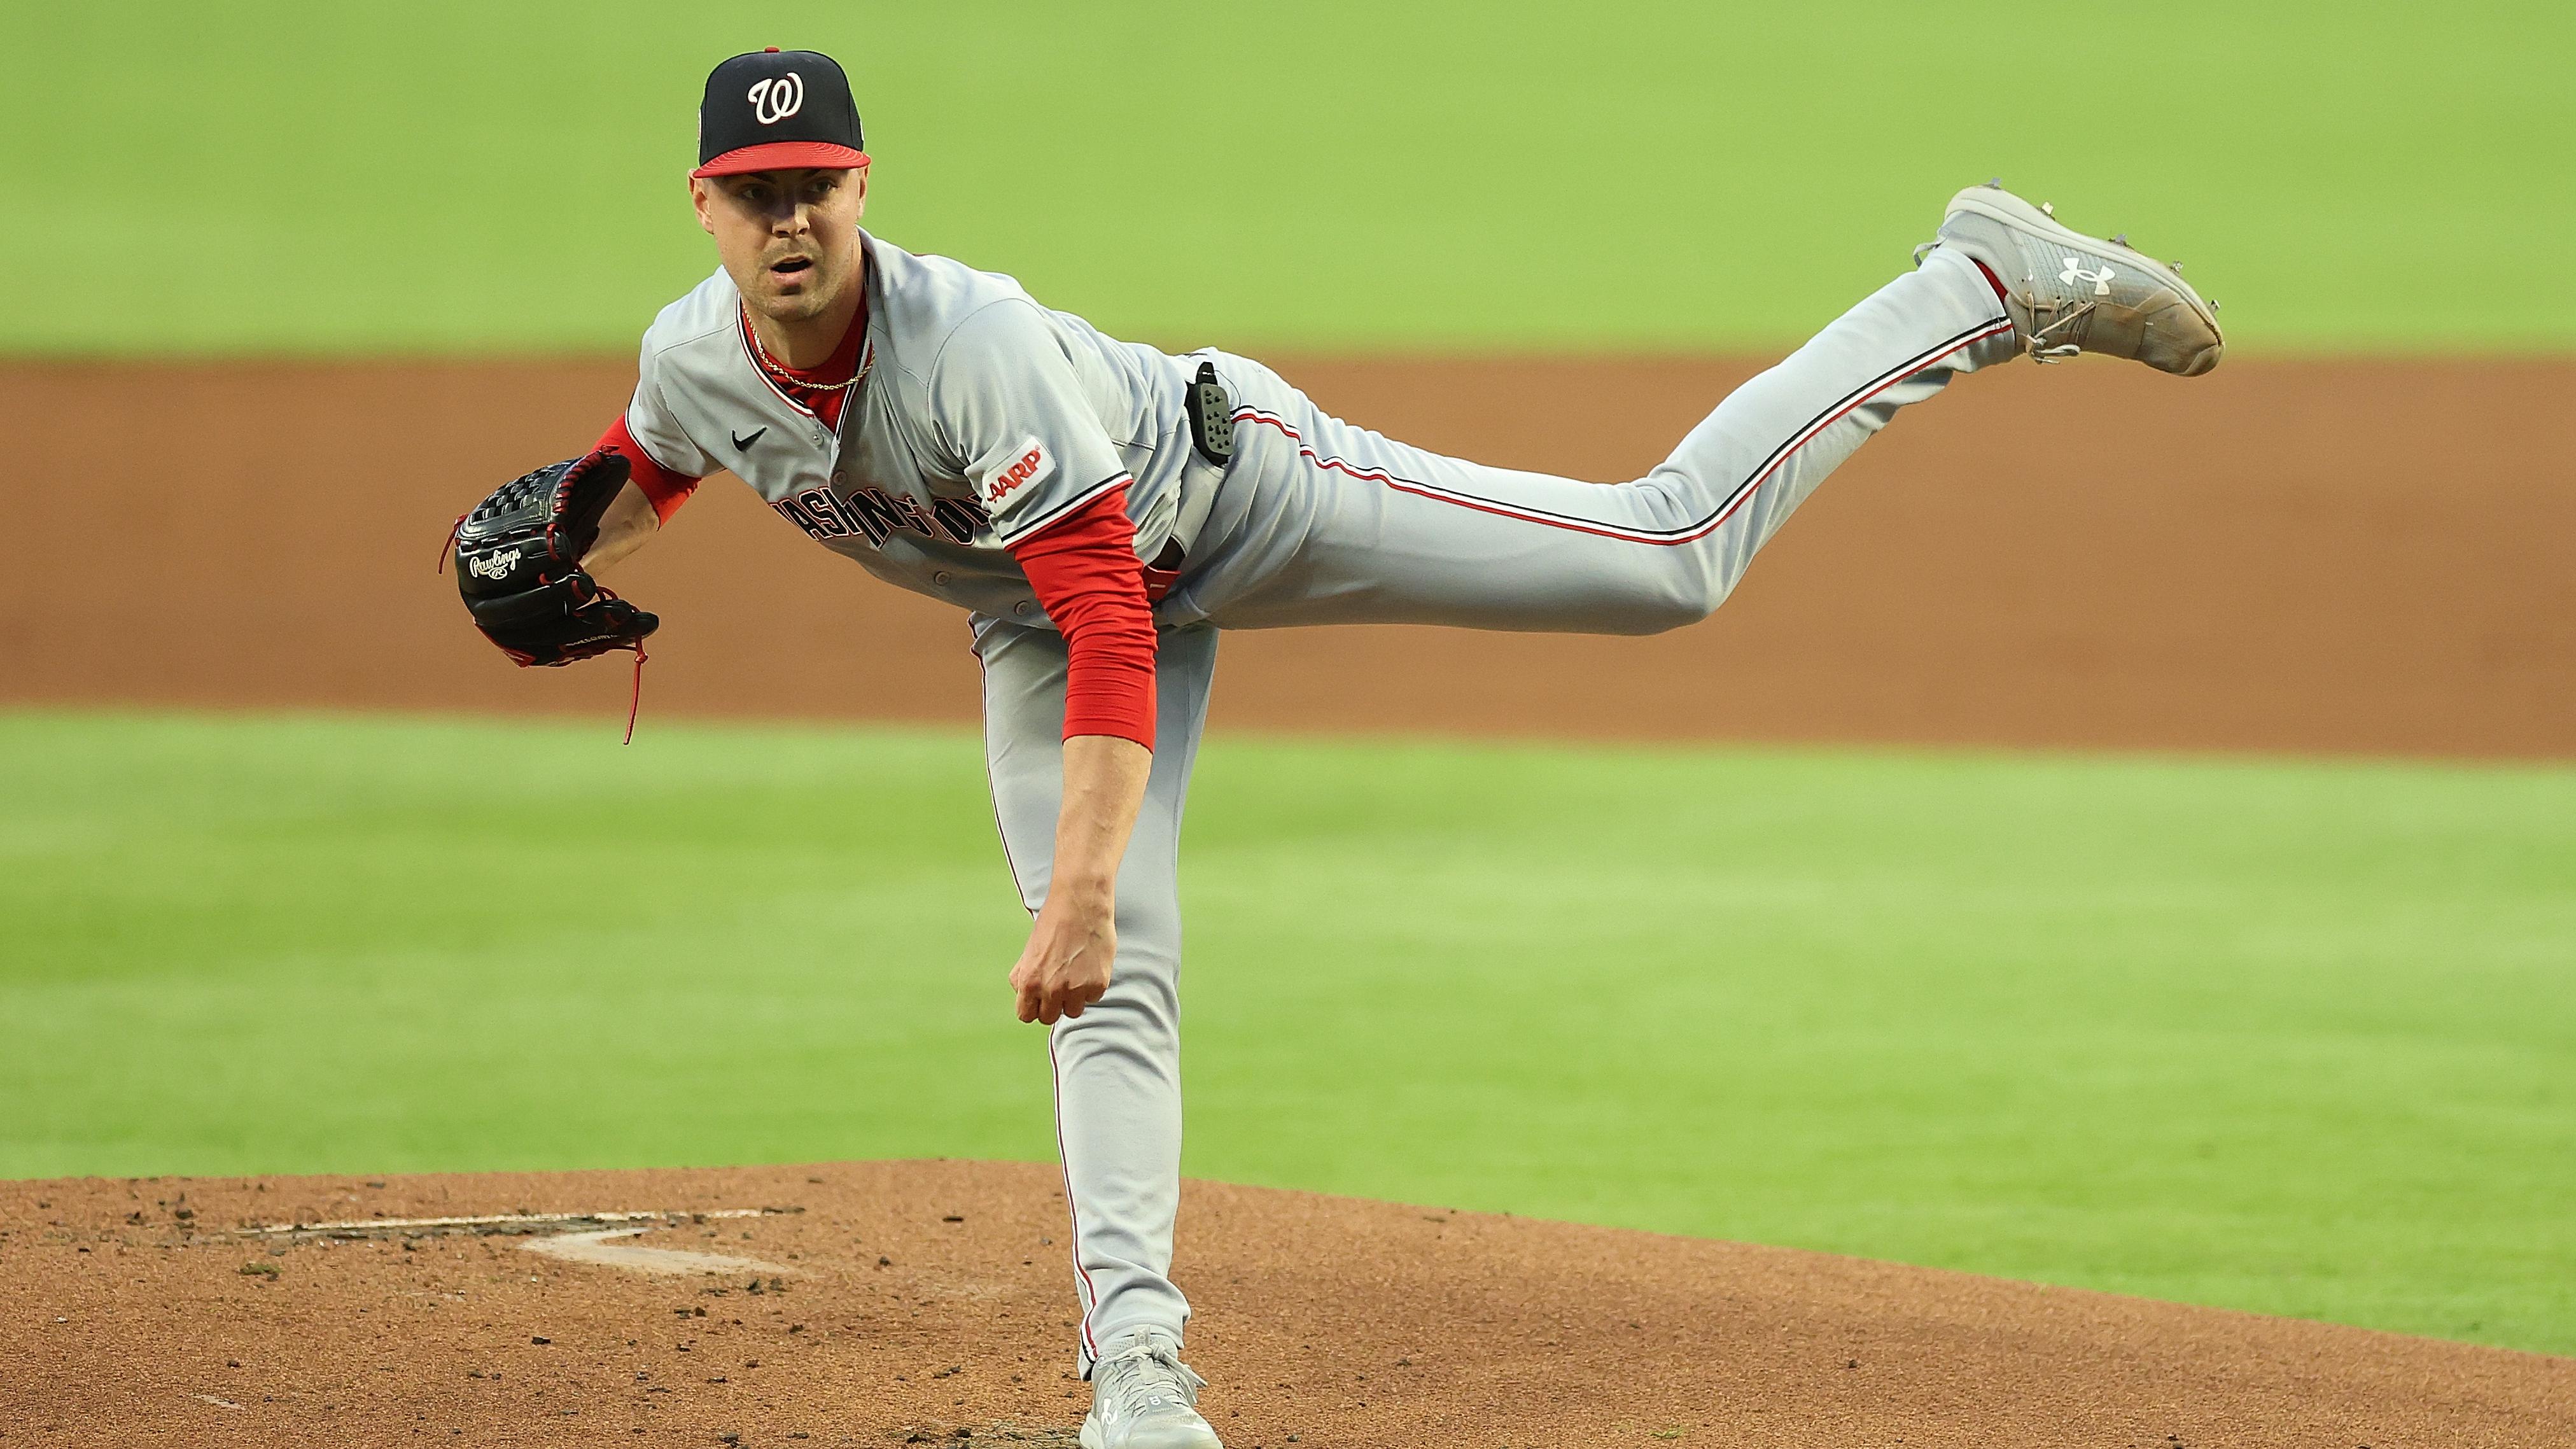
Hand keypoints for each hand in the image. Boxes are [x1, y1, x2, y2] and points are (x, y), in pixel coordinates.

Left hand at [1009, 885, 1116, 1024]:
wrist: (1081, 904)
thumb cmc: (1053, 923)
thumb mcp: (1029, 950)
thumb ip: (1022, 975)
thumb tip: (1022, 992)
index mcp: (1030, 982)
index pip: (1026, 1015)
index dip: (1033, 1007)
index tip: (1039, 1000)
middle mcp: (1052, 989)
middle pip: (1049, 1018)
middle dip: (1052, 1005)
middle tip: (1059, 986)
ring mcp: (1076, 988)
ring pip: (1073, 1011)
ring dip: (1073, 998)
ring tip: (1075, 975)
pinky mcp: (1098, 983)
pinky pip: (1093, 998)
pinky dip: (1092, 986)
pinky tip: (1089, 967)